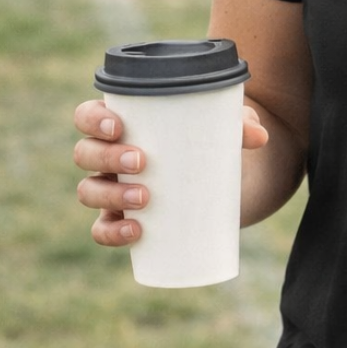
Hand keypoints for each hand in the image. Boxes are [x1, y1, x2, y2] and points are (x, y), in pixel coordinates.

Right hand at [73, 99, 268, 245]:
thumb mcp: (228, 124)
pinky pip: (102, 229)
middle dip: (106, 158)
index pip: (88, 115)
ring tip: (145, 198)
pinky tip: (134, 231)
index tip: (118, 126)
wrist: (229, 175)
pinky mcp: (125, 217)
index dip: (93, 119)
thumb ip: (241, 123)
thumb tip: (259, 137)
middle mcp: (111, 154)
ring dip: (110, 195)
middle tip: (141, 161)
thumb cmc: (216, 136)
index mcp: (126, 121)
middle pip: (86, 153)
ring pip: (89, 191)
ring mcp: (114, 187)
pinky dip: (112, 232)